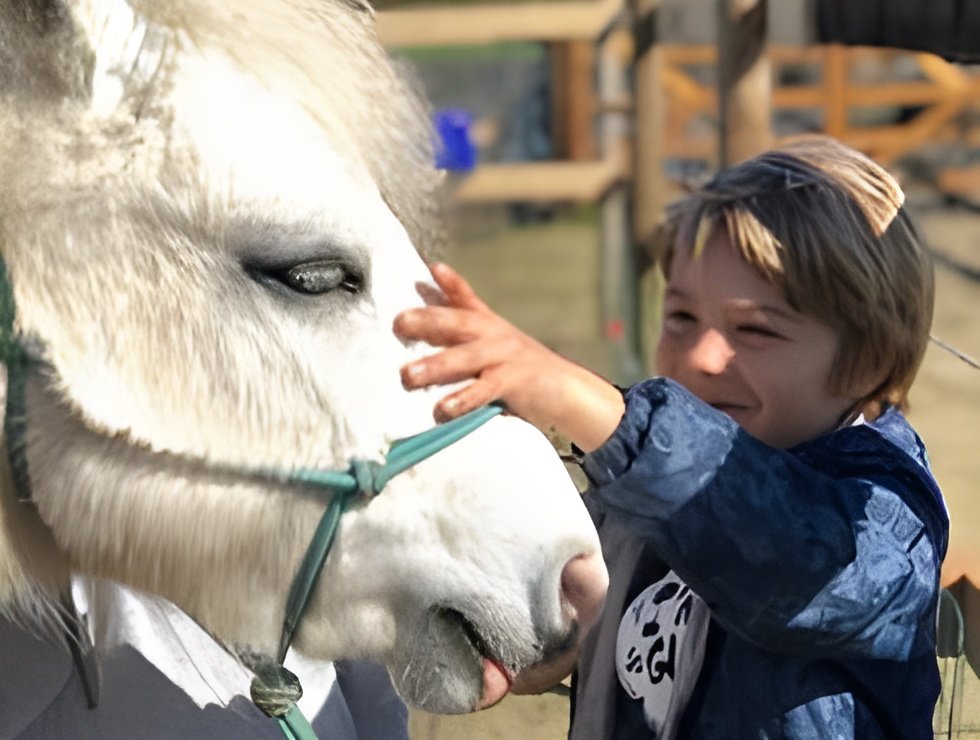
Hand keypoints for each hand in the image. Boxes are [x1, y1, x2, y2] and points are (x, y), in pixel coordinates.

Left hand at [393, 263, 624, 451]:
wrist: (566, 391)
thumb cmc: (520, 370)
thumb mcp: (494, 344)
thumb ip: (465, 329)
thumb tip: (428, 310)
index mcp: (489, 325)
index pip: (467, 298)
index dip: (450, 283)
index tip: (432, 268)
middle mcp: (495, 334)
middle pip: (458, 322)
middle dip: (427, 320)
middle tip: (399, 323)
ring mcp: (505, 356)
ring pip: (464, 358)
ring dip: (435, 365)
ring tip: (408, 375)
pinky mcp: (513, 382)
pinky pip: (482, 390)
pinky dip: (461, 399)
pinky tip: (442, 409)